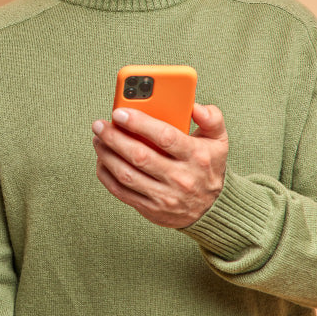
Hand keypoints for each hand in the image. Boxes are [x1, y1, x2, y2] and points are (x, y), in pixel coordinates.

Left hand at [92, 103, 227, 227]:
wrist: (212, 209)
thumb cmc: (209, 166)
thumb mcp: (218, 140)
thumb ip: (211, 118)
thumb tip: (195, 106)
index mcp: (196, 156)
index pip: (164, 136)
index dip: (139, 123)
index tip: (119, 112)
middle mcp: (181, 178)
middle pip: (140, 156)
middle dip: (114, 138)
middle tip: (99, 124)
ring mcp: (165, 196)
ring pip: (127, 174)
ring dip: (106, 155)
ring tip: (98, 139)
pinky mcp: (152, 210)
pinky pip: (122, 192)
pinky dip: (106, 175)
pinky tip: (101, 160)